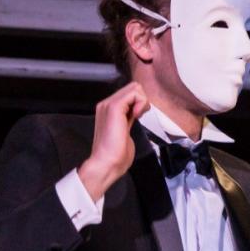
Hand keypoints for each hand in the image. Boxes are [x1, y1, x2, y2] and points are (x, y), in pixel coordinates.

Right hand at [77, 82, 149, 199]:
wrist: (107, 163)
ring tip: (137, 116)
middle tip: (139, 115)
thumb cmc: (115, 154)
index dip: (139, 102)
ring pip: (135, 87)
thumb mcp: (125, 131)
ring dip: (143, 101)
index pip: (129, 93)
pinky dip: (141, 103)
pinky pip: (134, 93)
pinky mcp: (114, 108)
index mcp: (108, 110)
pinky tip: (136, 116)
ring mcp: (108, 105)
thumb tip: (136, 111)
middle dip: (143, 100)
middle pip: (133, 87)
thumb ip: (129, 118)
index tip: (138, 116)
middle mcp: (106, 104)